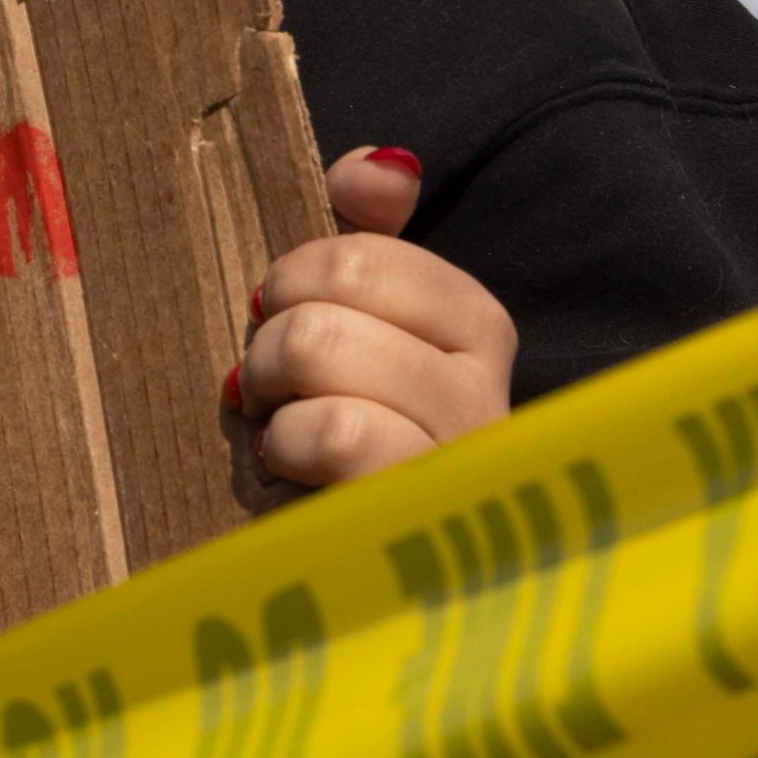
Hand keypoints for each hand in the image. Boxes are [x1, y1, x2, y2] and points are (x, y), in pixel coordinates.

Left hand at [232, 146, 515, 489]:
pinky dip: (293, 444)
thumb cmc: (342, 447)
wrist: (356, 590)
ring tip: (281, 428)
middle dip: (273, 334)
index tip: (283, 315)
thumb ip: (366, 238)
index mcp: (475, 329)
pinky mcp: (421, 514)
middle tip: (270, 384)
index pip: (368, 250)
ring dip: (273, 393)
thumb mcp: (352, 333)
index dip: (297, 276)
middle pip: (337, 292)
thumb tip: (379, 167)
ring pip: (328, 349)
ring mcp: (460, 456)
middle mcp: (486, 388)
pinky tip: (294, 473)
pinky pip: (343, 432)